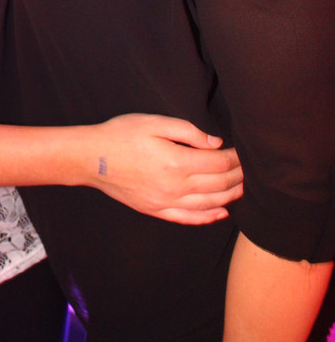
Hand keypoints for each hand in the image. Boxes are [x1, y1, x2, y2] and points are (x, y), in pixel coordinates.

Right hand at [88, 113, 242, 222]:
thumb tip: (215, 143)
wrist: (92, 158)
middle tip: (249, 169)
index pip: (219, 164)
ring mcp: (166, 202)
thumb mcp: (155, 123)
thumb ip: (188, 132)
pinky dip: (208, 217)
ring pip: (209, 204)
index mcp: (177, 162)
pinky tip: (220, 213)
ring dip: (230, 196)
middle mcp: (176, 187)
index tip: (243, 153)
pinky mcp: (156, 210)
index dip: (236, 159)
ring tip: (242, 188)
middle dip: (238, 177)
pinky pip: (188, 218)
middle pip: (219, 185)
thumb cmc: (122, 135)